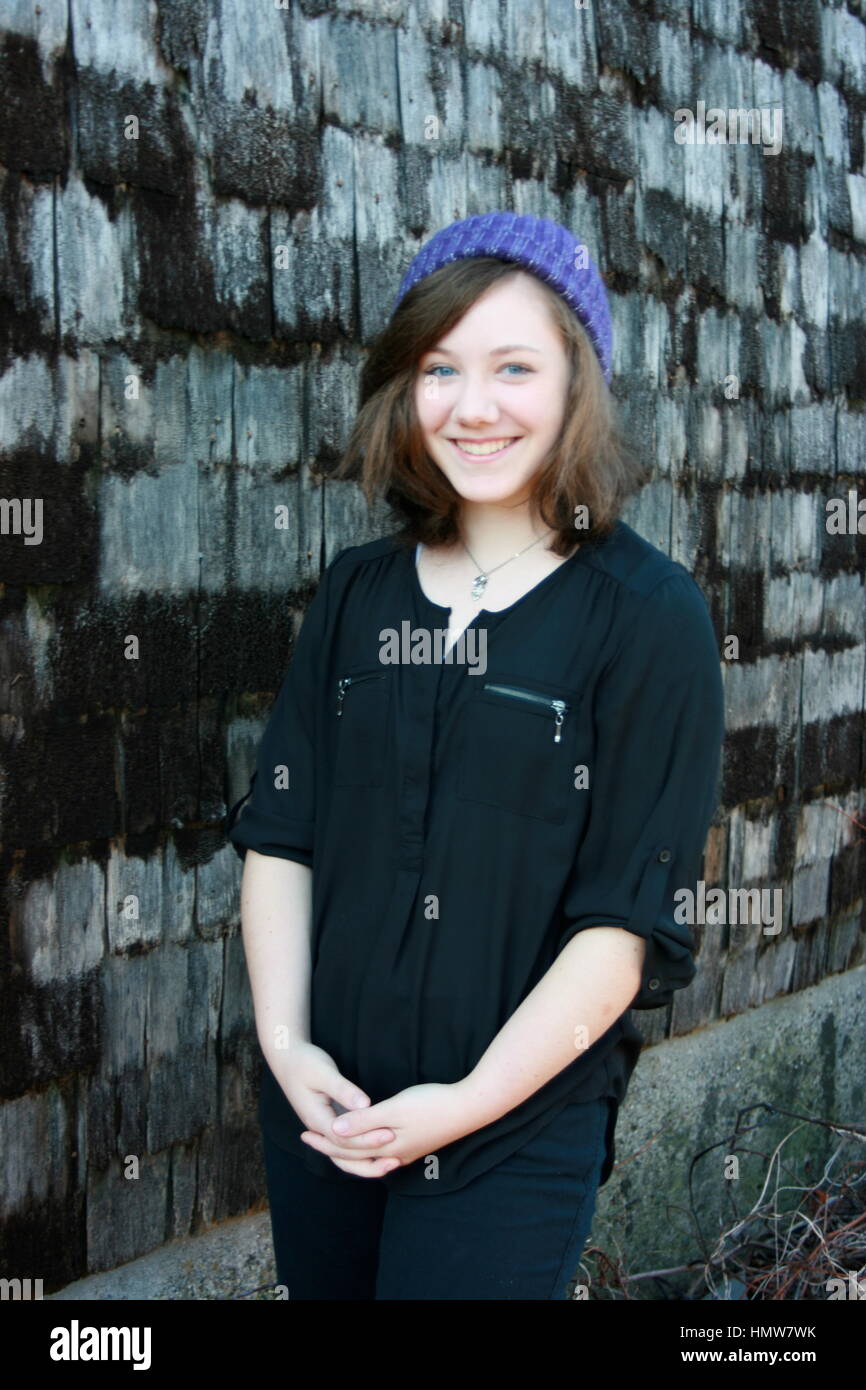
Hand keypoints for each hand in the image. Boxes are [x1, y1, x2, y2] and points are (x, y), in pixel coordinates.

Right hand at [267, 1040, 397, 1179]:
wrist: (288, 1059)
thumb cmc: (305, 1063)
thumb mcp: (324, 1072)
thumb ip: (343, 1090)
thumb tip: (364, 1105)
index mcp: (316, 1118)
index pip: (344, 1138)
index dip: (367, 1139)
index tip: (389, 1134)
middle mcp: (319, 1128)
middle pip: (344, 1153)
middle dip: (370, 1155)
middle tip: (397, 1156)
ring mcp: (324, 1126)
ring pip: (343, 1154)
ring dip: (366, 1161)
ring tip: (391, 1164)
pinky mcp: (331, 1121)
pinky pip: (346, 1143)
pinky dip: (361, 1150)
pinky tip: (380, 1150)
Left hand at [299, 1082, 475, 1176]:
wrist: (470, 1108)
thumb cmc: (431, 1104)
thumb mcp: (394, 1109)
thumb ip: (363, 1121)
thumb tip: (334, 1131)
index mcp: (385, 1148)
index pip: (346, 1151)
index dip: (324, 1142)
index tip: (304, 1133)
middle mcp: (394, 1156)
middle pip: (355, 1157)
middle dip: (331, 1148)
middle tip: (309, 1137)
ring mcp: (407, 1152)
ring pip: (368, 1157)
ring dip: (349, 1149)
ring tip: (333, 1140)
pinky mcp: (416, 1144)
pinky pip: (382, 1151)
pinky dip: (366, 1147)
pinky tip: (367, 1139)